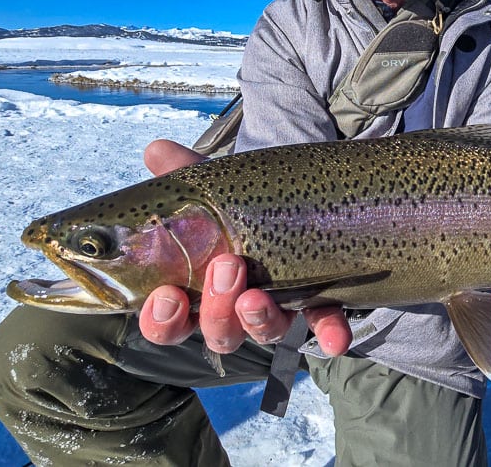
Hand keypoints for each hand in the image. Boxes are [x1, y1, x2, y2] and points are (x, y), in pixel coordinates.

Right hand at [136, 139, 352, 355]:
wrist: (288, 198)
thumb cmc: (237, 205)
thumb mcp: (211, 189)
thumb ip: (182, 173)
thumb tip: (155, 150)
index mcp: (199, 290)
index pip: (170, 323)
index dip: (163, 321)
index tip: (167, 297)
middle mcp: (236, 309)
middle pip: (219, 333)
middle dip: (217, 310)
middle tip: (226, 268)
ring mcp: (279, 309)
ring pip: (264, 332)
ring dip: (258, 319)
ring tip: (256, 295)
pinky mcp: (319, 302)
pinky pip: (325, 325)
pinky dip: (329, 334)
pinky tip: (335, 340)